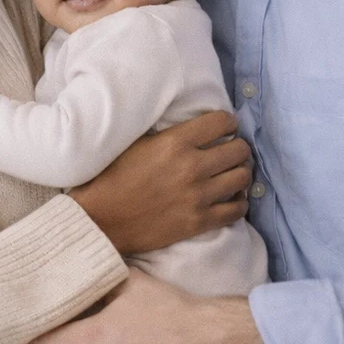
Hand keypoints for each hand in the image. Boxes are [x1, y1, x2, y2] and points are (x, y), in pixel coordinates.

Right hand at [70, 111, 249, 253]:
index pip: (221, 122)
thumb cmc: (111, 177)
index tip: (225, 127)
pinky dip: (239, 202)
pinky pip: (237, 210)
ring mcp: (199, 196)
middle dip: (238, 147)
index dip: (227, 122)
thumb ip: (168, 134)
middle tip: (230, 151)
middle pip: (239, 150)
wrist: (100, 219)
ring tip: (231, 173)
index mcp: (175, 142)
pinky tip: (231, 198)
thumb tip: (193, 128)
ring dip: (240, 172)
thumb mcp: (136, 143)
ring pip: (243, 178)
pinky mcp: (199, 222)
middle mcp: (193, 167)